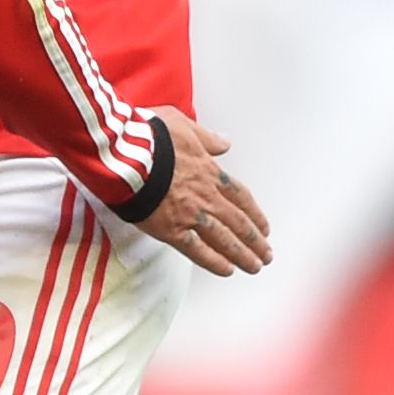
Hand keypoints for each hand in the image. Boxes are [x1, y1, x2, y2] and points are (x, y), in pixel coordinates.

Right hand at [132, 111, 272, 275]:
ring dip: (243, 254)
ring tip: (254, 267)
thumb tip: (224, 142)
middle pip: (238, 222)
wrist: (127, 154)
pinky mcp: (171, 230)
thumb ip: (206, 137)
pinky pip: (198, 250)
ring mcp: (190, 214)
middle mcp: (206, 196)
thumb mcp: (182, 124)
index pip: (239, 196)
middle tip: (266, 254)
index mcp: (208, 171)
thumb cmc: (149, 136)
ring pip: (224, 239)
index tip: (262, 226)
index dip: (254, 213)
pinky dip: (214, 261)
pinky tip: (226, 270)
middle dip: (254, 240)